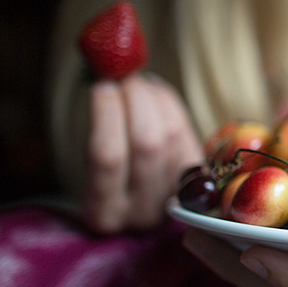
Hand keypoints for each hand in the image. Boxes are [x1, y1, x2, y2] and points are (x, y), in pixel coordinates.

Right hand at [83, 74, 202, 232]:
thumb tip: (109, 76)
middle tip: (123, 74)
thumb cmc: (104, 179)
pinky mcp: (201, 180)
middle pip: (148, 144)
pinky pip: (188, 133)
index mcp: (102, 212)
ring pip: (173, 136)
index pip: (107, 157)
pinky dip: (171, 105)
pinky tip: (156, 92)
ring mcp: (176, 197)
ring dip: (155, 98)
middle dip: (136, 100)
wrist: (140, 205)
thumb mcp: (86, 167)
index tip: (102, 84)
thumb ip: (98, 128)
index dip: (107, 114)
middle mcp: (143, 212)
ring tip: (137, 82)